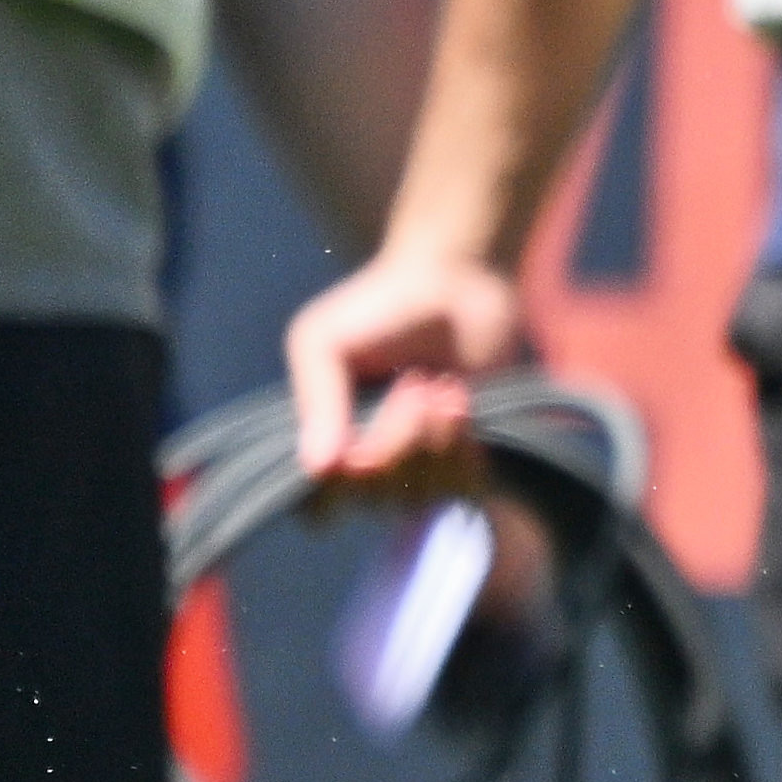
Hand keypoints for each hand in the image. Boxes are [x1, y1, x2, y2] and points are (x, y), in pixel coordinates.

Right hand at [285, 240, 529, 506]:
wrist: (459, 280)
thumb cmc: (381, 303)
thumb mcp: (322, 339)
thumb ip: (316, 400)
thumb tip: (317, 468)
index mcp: (326, 432)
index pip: (320, 502)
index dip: (338, 487)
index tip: (353, 447)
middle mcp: (369, 453)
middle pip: (375, 496)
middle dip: (396, 441)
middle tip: (412, 385)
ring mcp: (420, 456)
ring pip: (420, 493)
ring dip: (433, 439)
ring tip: (440, 388)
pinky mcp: (466, 451)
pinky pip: (461, 487)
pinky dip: (463, 446)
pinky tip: (462, 399)